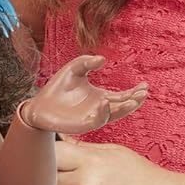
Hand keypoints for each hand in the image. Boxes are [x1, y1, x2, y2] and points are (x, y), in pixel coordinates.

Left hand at [24, 54, 147, 134]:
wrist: (39, 105)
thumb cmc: (58, 88)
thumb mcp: (74, 69)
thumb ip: (87, 62)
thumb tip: (103, 59)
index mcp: (101, 97)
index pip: (122, 96)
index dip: (134, 92)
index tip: (145, 85)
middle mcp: (100, 109)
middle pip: (122, 107)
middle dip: (134, 101)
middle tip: (143, 93)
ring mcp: (93, 118)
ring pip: (113, 115)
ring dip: (124, 109)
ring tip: (132, 100)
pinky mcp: (83, 125)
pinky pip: (96, 121)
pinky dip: (102, 113)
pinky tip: (105, 103)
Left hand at [50, 136, 172, 184]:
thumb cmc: (142, 176)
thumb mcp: (113, 152)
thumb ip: (81, 148)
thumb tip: (53, 141)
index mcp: (90, 162)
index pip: (49, 155)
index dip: (48, 155)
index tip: (53, 157)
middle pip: (45, 181)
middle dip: (52, 177)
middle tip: (66, 177)